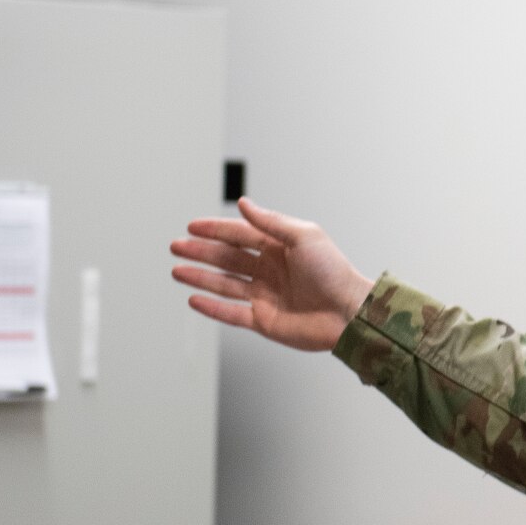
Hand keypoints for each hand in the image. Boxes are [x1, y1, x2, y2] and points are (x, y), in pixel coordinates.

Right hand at [169, 198, 374, 351]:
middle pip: (227, 258)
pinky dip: (212, 307)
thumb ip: (271, 222)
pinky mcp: (264, 321)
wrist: (349, 313)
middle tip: (176, 246)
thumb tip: (244, 203)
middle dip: (201, 252)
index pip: (240, 235)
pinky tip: (193, 298)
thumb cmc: (334, 272)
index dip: (215, 230)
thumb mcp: (304, 236)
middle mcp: (270, 271)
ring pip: (225, 284)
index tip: (192, 226)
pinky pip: (231, 313)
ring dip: (200, 277)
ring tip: (177, 270)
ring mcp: (265, 296)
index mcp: (279, 249)